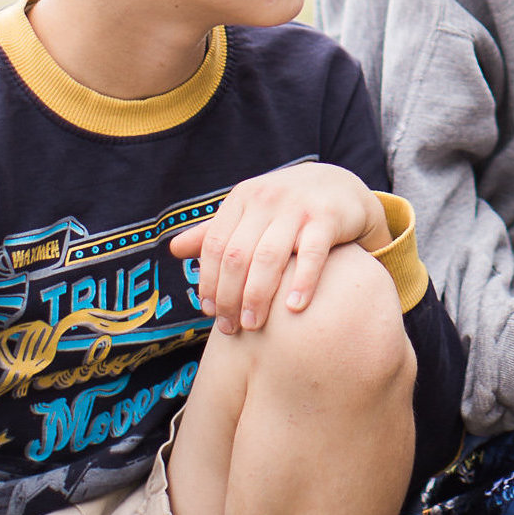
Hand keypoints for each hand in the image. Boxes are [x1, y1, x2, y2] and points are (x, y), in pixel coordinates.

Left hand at [167, 161, 386, 333]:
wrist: (340, 186)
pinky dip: (301, 283)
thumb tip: (173, 249)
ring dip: (257, 297)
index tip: (210, 313)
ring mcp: (299, 206)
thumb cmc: (287, 208)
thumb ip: (216, 231)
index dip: (208, 282)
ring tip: (254, 325)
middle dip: (230, 297)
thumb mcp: (251, 212)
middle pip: (237, 256)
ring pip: (268, 258)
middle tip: (232, 328)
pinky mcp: (328, 217)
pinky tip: (293, 308)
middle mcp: (267, 198)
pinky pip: (311, 255)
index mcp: (243, 197)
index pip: (214, 246)